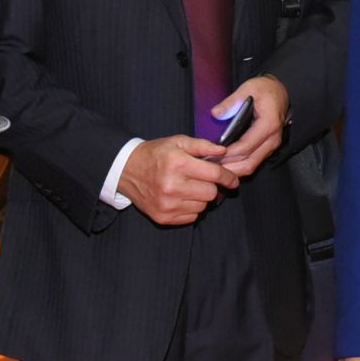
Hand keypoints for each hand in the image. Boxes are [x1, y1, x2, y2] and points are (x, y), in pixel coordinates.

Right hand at [117, 135, 239, 225]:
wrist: (126, 170)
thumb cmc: (155, 154)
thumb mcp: (177, 142)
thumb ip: (202, 145)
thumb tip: (223, 151)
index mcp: (178, 164)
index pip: (215, 175)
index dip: (229, 177)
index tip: (233, 179)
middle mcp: (172, 186)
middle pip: (211, 193)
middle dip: (212, 186)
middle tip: (203, 180)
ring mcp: (167, 204)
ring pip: (202, 206)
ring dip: (201, 198)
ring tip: (189, 187)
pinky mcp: (163, 217)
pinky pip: (191, 217)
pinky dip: (191, 208)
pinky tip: (181, 198)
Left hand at [215, 74, 289, 176]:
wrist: (282, 91)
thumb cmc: (267, 90)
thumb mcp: (248, 88)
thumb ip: (231, 101)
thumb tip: (216, 113)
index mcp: (268, 125)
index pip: (246, 146)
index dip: (227, 153)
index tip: (211, 154)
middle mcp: (272, 139)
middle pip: (249, 162)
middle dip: (228, 166)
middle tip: (209, 164)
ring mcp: (271, 146)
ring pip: (251, 166)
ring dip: (233, 170)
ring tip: (214, 167)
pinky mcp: (267, 148)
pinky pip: (253, 162)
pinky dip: (238, 166)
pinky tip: (224, 164)